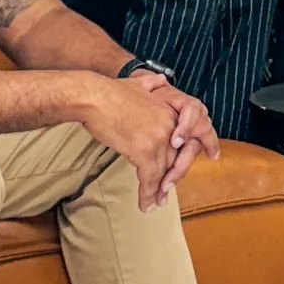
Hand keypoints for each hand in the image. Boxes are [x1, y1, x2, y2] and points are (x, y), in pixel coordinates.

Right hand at [79, 74, 206, 206]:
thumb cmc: (108, 91)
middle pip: (174, 159)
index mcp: (170, 111)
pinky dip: (147, 194)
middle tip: (163, 195)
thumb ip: (151, 84)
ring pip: (163, 172)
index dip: (185, 158)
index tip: (190, 168)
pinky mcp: (144, 150)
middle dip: (168, 178)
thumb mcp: (137, 83)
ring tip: (154, 204)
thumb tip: (159, 79)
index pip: (185, 140)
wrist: (93, 96)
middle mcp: (169, 126)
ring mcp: (158, 138)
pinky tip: (145, 205)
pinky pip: (149, 178)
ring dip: (157, 191)